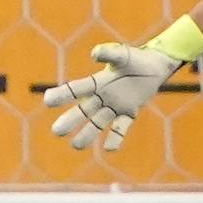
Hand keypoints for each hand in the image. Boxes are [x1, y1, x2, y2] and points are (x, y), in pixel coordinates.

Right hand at [38, 42, 181, 149]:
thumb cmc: (135, 58)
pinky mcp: (129, 113)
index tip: (48, 100)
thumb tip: (94, 53)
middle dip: (70, 121)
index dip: (62, 94)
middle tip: (57, 131)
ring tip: (76, 146)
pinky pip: (120, 128)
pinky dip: (115, 138)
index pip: (76, 89)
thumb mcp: (122, 55)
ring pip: (97, 123)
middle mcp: (102, 97)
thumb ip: (109, 53)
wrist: (155, 67)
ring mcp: (115, 107)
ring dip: (87, 134)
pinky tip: (110, 149)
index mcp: (97, 82)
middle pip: (82, 111)